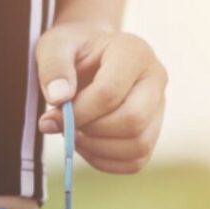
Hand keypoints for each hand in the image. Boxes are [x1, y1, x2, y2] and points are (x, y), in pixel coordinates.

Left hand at [36, 22, 166, 173]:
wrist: (89, 57)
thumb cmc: (72, 50)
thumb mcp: (54, 47)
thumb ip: (53, 67)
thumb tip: (58, 98)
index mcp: (134, 52)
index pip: (109, 92)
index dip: (78, 113)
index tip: (50, 118)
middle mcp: (155, 78)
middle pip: (133, 120)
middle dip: (92, 132)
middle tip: (65, 127)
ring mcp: (159, 107)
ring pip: (139, 145)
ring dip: (97, 149)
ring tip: (74, 134)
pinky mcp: (153, 131)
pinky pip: (135, 161)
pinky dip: (105, 161)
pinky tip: (85, 143)